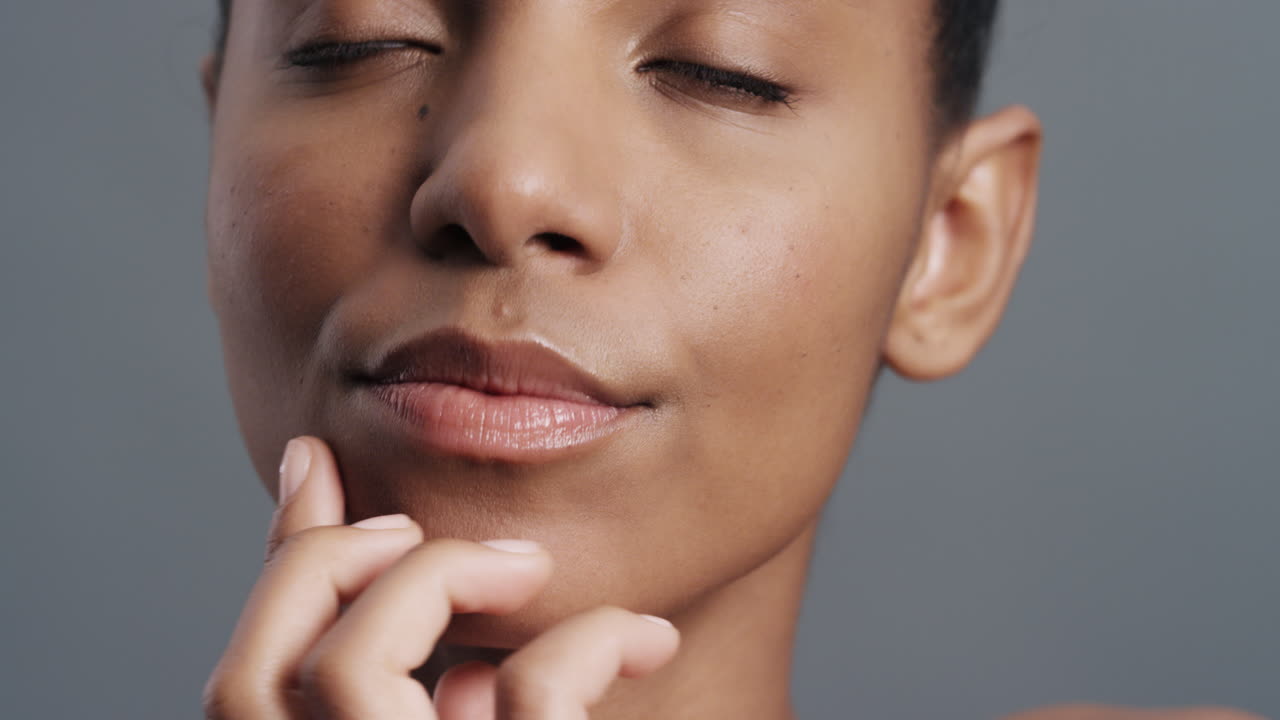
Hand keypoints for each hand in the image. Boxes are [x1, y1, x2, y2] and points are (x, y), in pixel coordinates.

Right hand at [203, 436, 680, 718]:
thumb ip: (432, 690)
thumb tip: (421, 613)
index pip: (249, 685)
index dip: (280, 564)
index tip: (315, 455)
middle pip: (250, 679)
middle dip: (326, 566)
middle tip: (417, 526)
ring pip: (347, 674)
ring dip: (438, 581)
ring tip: (529, 565)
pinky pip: (524, 697)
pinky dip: (585, 646)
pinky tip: (645, 638)